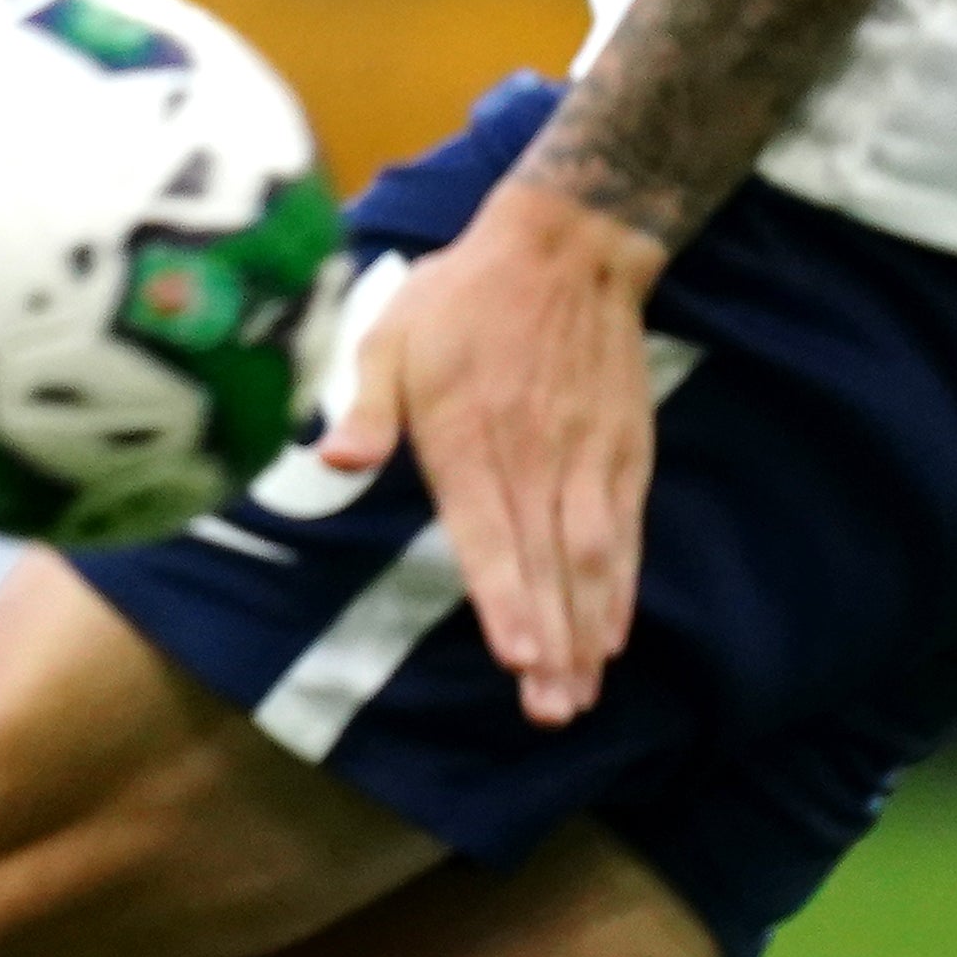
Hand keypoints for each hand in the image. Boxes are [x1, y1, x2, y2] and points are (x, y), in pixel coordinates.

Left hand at [312, 177, 668, 728]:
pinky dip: (622, 586)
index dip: (506, 595)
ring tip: (580, 691)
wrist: (564, 247)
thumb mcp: (389, 332)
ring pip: (590, 557)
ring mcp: (584, 456)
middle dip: (550, 641)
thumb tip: (332, 459)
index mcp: (467, 435)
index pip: (490, 531)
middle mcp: (532, 455)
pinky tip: (615, 633)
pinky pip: (624, 531)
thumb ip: (364, 404)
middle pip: (545, 562)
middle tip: (551, 708)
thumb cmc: (460, 297)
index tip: (516, 654)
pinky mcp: (621, 452)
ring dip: (588, 629)